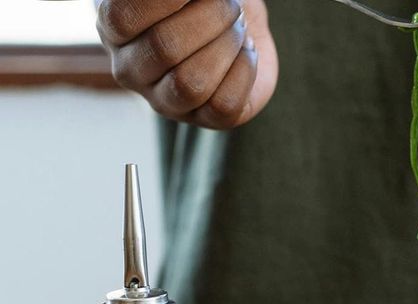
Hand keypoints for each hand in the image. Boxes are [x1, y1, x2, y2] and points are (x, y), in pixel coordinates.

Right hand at [96, 0, 277, 128]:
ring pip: (191, 84)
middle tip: (231, 5)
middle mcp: (131, 69)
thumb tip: (183, 1)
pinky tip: (247, 51)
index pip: (122, 17)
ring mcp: (164, 100)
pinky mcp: (204, 118)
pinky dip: (244, 71)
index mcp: (113, 27)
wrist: (240, 20)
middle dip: (210, 17)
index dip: (163, 0)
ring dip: (226, 46)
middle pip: (164, 48)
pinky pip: (223, 105)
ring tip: (239, 27)